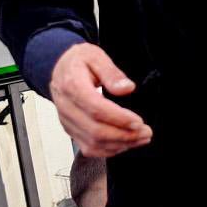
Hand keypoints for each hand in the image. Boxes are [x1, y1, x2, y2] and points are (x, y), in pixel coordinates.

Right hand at [48, 42, 152, 156]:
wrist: (60, 70)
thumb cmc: (78, 61)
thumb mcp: (96, 56)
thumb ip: (111, 72)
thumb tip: (127, 88)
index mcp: (72, 86)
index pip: (96, 109)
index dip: (118, 118)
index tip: (138, 121)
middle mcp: (67, 107)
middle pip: (96, 131)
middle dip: (124, 135)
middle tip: (146, 132)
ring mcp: (67, 122)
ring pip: (93, 143)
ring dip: (120, 144)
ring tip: (141, 139)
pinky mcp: (71, 131)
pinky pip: (89, 148)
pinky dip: (109, 150)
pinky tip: (125, 143)